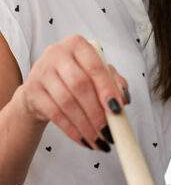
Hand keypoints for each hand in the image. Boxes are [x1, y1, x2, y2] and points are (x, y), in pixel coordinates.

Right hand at [18, 35, 128, 151]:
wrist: (41, 88)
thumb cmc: (73, 78)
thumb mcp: (95, 74)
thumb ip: (113, 82)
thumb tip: (124, 98)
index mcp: (77, 45)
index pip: (95, 67)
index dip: (107, 89)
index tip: (117, 109)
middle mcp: (57, 53)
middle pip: (80, 85)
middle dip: (96, 112)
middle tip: (108, 132)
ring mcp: (41, 71)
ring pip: (67, 102)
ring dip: (85, 125)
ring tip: (98, 140)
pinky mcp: (31, 91)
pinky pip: (55, 114)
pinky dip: (72, 130)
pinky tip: (83, 140)